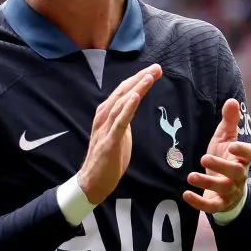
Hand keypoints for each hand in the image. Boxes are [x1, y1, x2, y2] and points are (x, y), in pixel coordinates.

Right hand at [78, 64, 162, 203]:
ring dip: (136, 89)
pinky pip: (119, 122)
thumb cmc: (107, 158)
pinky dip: (127, 108)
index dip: (138, 80)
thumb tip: (133, 107)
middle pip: (123, 92)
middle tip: (157, 68)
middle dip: (140, 79)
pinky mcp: (109, 141)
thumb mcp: (119, 133)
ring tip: (149, 77)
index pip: (124, 92)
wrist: (93, 181)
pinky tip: (135, 97)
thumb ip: (124, 119)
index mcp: (107, 114)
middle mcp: (104, 117)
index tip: (154, 71)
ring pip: (121, 103)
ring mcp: (105, 128)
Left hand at [183, 98, 250, 213]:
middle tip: (204, 158)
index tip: (233, 145)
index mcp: (242, 159)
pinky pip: (212, 207)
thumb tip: (232, 100)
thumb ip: (229, 121)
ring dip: (207, 183)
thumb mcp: (226, 139)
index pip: (250, 155)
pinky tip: (186, 194)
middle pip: (236, 172)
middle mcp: (239, 176)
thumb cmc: (226, 158)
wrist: (227, 187)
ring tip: (190, 176)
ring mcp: (231, 191)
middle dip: (221, 166)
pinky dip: (199, 202)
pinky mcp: (220, 204)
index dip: (244, 151)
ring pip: (223, 188)